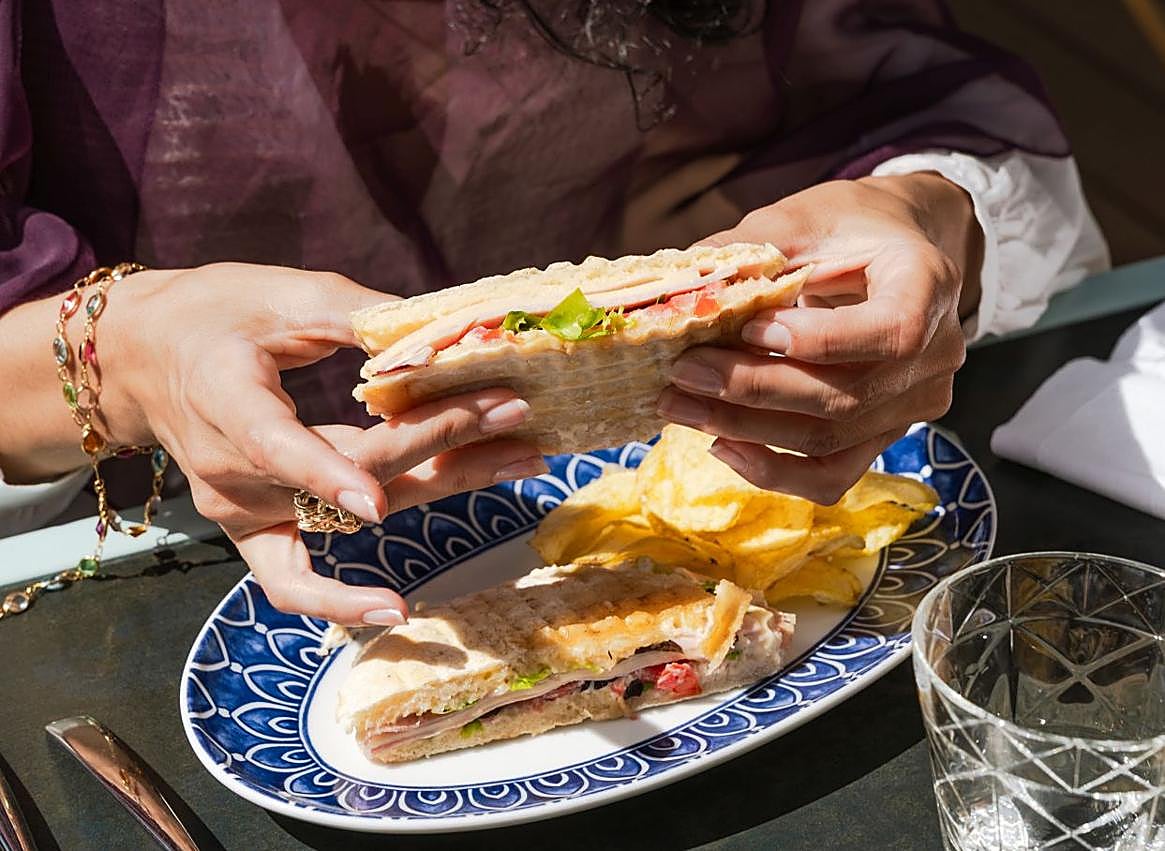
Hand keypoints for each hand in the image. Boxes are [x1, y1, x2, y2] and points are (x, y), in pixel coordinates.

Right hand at [100, 263, 544, 623]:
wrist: (142, 359)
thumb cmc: (212, 314)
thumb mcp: (278, 295)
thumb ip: (355, 313)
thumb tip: (439, 329)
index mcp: (223, 402)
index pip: (279, 447)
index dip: (326, 474)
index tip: (377, 499)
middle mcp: (229, 473)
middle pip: (349, 477)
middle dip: (443, 446)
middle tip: (518, 418)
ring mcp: (239, 512)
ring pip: (352, 519)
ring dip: (441, 488)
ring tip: (519, 461)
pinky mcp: (251, 531)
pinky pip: (291, 583)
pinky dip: (339, 603)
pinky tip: (398, 607)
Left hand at [659, 174, 980, 502]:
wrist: (896, 250)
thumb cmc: (850, 227)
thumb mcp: (805, 218)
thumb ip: (750, 249)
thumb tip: (678, 285)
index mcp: (928, 286)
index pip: (889, 332)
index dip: (815, 339)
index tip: (746, 328)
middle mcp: (934, 356)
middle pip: (843, 398)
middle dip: (750, 390)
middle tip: (682, 373)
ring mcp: (913, 405)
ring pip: (829, 440)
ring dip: (745, 430)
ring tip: (680, 407)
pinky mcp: (884, 435)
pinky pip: (833, 474)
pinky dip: (773, 471)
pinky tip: (722, 445)